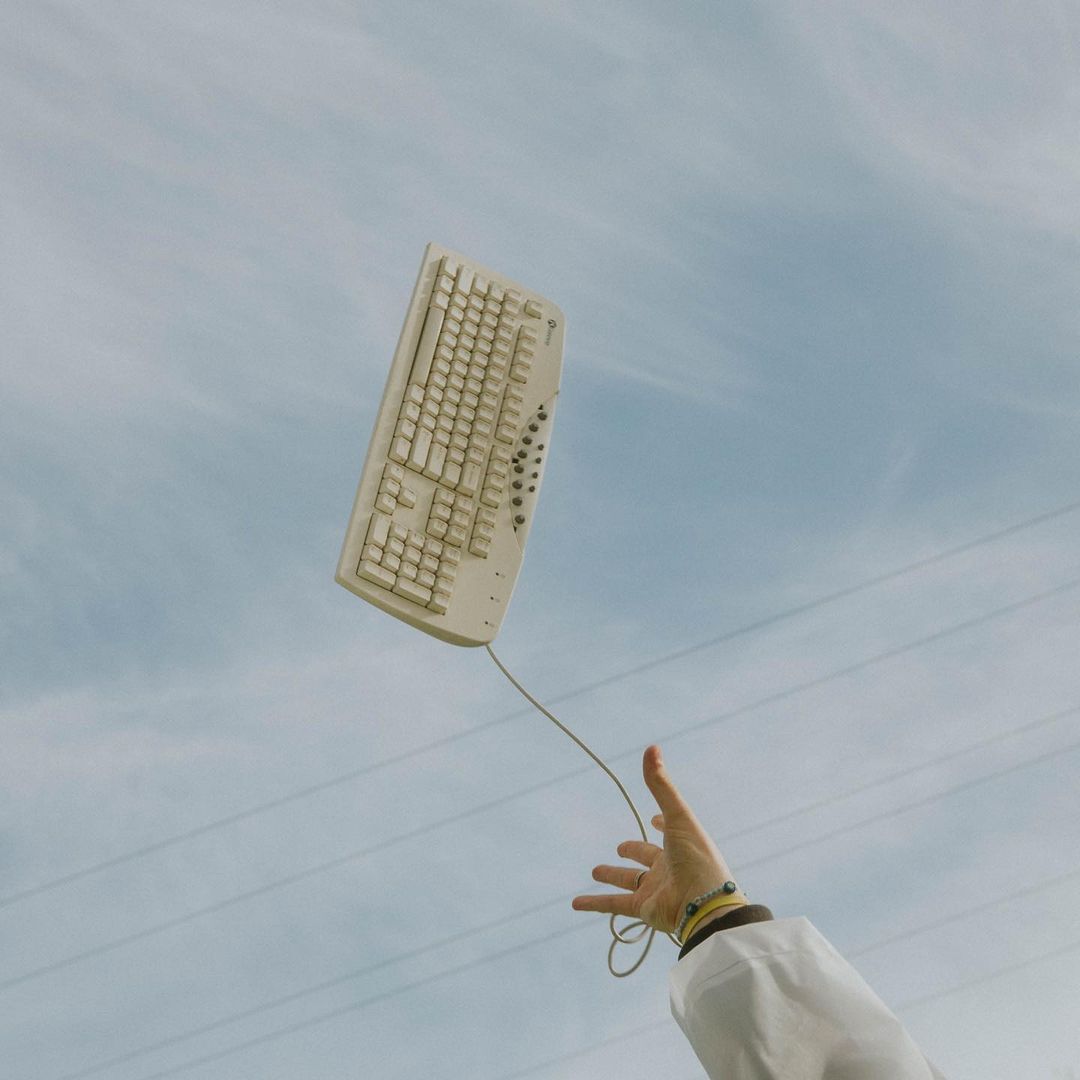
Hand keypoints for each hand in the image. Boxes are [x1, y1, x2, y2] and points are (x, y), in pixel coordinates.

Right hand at [572, 745, 743, 935]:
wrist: (704, 905)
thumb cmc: (697, 857)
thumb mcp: (678, 816)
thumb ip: (661, 785)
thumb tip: (652, 747)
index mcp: (681, 844)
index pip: (670, 830)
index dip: (663, 822)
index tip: (655, 818)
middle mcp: (669, 867)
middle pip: (646, 858)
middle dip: (633, 851)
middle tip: (620, 847)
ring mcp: (656, 889)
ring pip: (628, 882)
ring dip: (612, 877)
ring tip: (595, 870)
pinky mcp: (644, 909)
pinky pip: (614, 905)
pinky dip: (595, 903)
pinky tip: (576, 903)